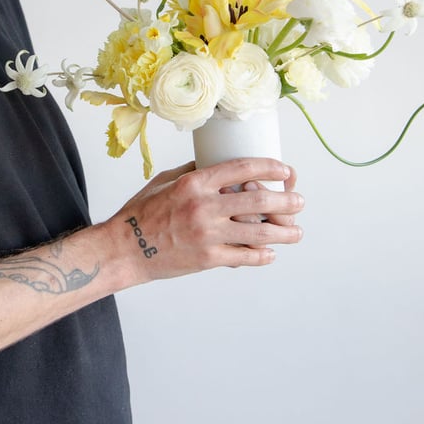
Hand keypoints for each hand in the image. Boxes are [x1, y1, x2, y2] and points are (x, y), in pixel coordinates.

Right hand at [102, 157, 303, 288]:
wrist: (124, 249)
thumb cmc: (141, 212)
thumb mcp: (164, 181)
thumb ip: (194, 172)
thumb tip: (218, 164)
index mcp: (194, 183)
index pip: (242, 168)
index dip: (269, 167)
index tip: (284, 170)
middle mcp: (204, 207)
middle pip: (258, 200)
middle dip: (286, 201)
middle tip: (299, 202)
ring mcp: (207, 235)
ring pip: (258, 232)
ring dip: (284, 232)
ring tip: (297, 232)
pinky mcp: (207, 259)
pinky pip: (244, 257)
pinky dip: (262, 256)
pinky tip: (271, 253)